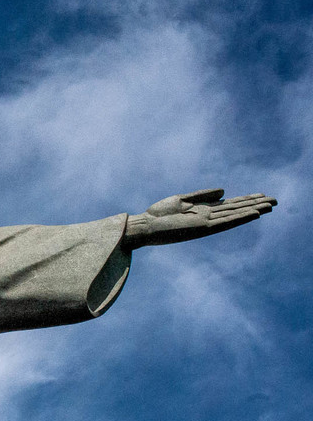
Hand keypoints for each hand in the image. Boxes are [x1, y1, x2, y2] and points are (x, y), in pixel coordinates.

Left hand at [122, 188, 276, 248]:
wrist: (144, 227)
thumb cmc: (158, 214)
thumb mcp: (181, 200)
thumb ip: (202, 196)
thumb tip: (224, 191)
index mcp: (203, 210)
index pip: (230, 204)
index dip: (246, 200)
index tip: (262, 195)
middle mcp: (208, 217)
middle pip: (236, 209)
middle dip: (255, 204)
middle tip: (275, 200)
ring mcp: (206, 223)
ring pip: (235, 215)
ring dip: (253, 210)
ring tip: (270, 206)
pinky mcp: (202, 228)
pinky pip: (226, 222)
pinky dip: (240, 218)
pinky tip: (254, 214)